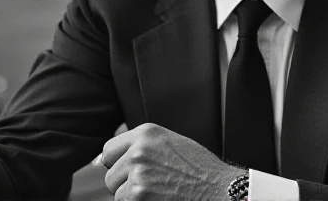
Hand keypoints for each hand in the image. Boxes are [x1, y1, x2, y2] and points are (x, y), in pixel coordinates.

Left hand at [100, 123, 243, 199]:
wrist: (221, 191)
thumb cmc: (201, 171)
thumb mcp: (171, 143)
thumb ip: (142, 145)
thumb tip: (107, 158)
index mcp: (146, 133)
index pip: (108, 150)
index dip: (116, 165)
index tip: (124, 173)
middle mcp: (139, 150)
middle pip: (111, 175)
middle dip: (125, 185)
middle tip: (151, 187)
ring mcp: (138, 173)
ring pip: (117, 193)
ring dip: (132, 198)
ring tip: (158, 194)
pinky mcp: (138, 195)